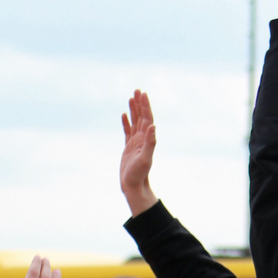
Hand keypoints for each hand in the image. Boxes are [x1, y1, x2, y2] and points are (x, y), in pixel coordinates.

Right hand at [120, 89, 158, 215]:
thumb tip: (153, 126)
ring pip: (135, 122)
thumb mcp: (145, 158)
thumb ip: (150, 142)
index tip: (143, 94)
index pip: (147, 118)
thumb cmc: (139, 174)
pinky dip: (126, 122)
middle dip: (140, 104)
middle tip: (137, 90)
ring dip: (134, 110)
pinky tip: (124, 115)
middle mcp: (142, 139)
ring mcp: (135, 142)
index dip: (145, 106)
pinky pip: (127, 131)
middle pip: (142, 117)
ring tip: (131, 98)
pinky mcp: (128, 147)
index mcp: (147, 139)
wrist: (133, 186)